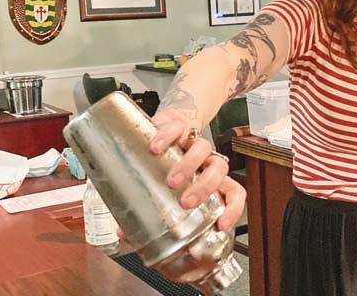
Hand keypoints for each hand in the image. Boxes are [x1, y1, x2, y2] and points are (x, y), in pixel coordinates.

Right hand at [149, 108, 245, 230]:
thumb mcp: (159, 186)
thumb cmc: (163, 162)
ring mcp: (191, 140)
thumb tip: (122, 233)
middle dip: (205, 187)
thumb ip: (145, 211)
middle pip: (218, 170)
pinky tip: (154, 149)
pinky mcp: (177, 123)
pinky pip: (177, 128)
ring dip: (189, 166)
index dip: (233, 209)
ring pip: (203, 149)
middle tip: (186, 202)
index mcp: (208, 177)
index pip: (234, 192)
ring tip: (170, 180)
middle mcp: (204, 159)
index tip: (220, 225)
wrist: (163, 123)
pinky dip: (167, 137)